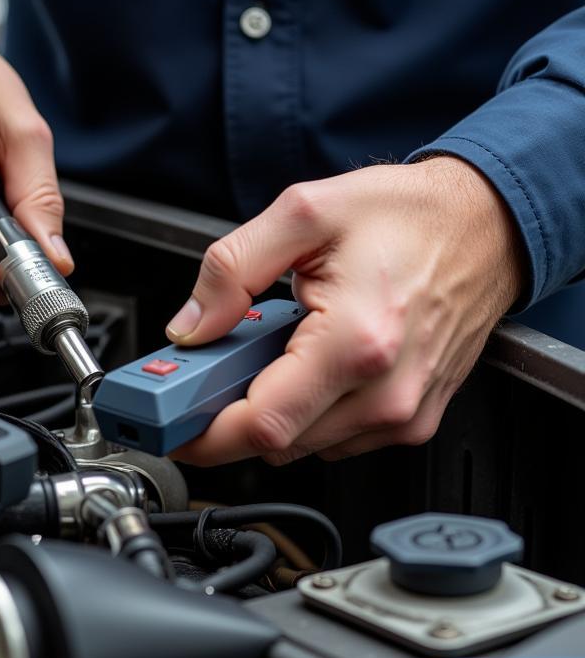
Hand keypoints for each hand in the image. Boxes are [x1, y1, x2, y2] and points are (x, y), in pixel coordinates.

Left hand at [166, 158, 523, 465]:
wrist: (486, 224)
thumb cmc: (409, 215)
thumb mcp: (303, 213)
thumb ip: (232, 268)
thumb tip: (191, 324)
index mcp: (356, 342)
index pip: (262, 423)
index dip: (204, 434)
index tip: (171, 427)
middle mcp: (387, 392)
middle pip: (278, 442)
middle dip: (229, 413)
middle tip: (210, 371)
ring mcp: (405, 412)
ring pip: (305, 444)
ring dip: (271, 409)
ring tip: (272, 350)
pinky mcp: (413, 418)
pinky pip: (337, 437)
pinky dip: (307, 409)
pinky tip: (309, 361)